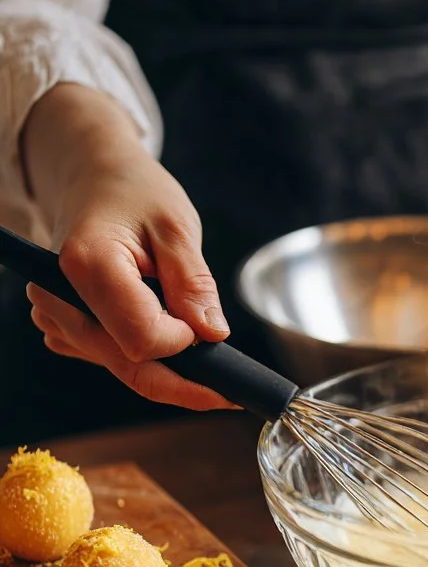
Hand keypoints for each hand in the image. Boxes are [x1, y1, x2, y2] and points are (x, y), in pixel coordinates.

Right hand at [22, 85, 233, 410]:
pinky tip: (165, 335)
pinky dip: (147, 359)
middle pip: (130, 367)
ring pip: (123, 369)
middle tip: (231, 388)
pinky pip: (112, 360)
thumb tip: (212, 335)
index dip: (184, 344)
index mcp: (87, 266)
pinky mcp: (65, 327)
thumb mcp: (176, 226)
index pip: (143, 339)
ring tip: (193, 341)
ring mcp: (57, 316)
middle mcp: (60, 297)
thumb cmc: (134, 193)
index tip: (208, 331)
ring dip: (167, 369)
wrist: (92, 178)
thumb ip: (194, 283)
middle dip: (184, 379)